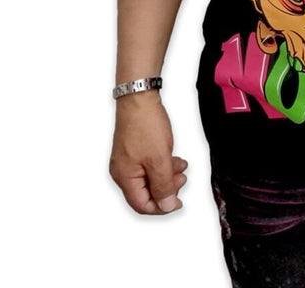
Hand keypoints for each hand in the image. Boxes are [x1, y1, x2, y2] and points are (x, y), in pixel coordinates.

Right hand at [109, 91, 187, 213]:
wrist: (139, 98)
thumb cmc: (145, 125)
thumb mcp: (159, 159)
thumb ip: (163, 185)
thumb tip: (166, 206)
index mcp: (124, 177)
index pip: (142, 205)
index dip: (162, 207)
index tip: (178, 202)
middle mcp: (122, 171)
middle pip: (145, 193)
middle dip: (167, 188)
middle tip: (182, 179)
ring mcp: (127, 160)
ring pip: (149, 178)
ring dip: (167, 176)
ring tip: (182, 167)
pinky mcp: (133, 149)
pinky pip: (149, 165)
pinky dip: (163, 165)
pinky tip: (175, 159)